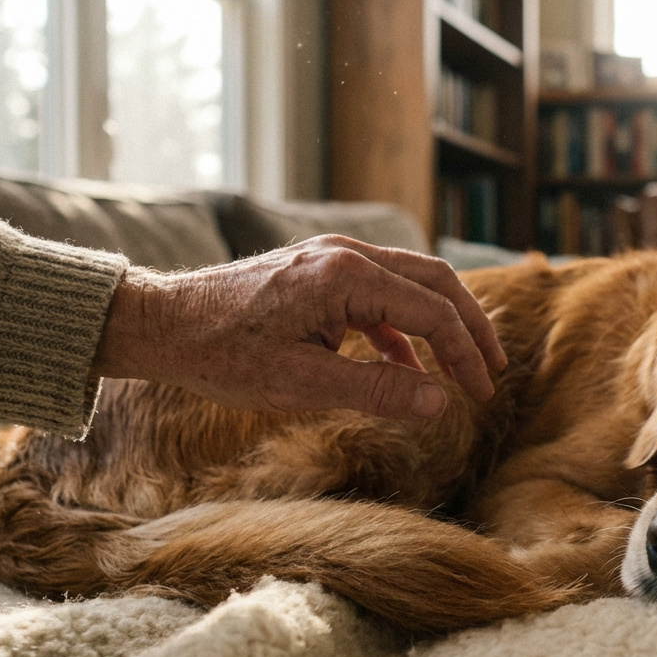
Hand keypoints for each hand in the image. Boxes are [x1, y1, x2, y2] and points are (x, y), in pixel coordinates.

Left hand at [90, 235, 507, 419]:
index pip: (431, 311)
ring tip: (462, 368)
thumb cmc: (223, 353)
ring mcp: (333, 257)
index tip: (482, 394)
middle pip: (435, 282)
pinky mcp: (321, 271)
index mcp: (346, 274)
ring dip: (441, 324)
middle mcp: (346, 253)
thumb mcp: (302, 383)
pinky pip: (380, 293)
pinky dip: (403, 328)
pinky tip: (408, 366)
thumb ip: (377, 390)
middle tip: (494, 370)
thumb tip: (440, 404)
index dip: (465, 355)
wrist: (163, 323)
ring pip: (411, 283)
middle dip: (470, 328)